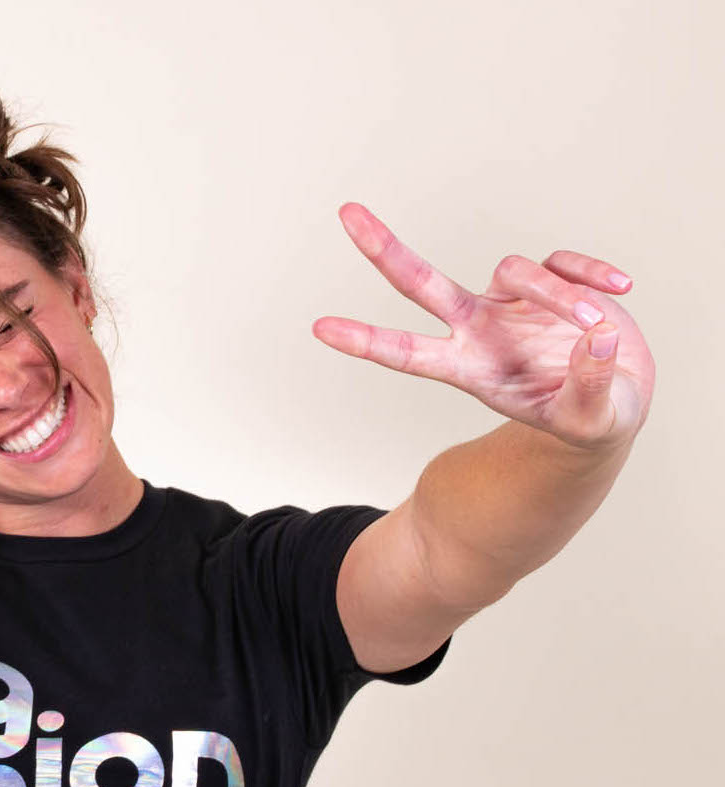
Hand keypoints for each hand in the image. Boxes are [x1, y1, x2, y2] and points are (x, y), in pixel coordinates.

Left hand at [311, 202, 654, 453]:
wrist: (616, 401)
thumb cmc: (590, 421)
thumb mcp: (591, 421)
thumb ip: (588, 388)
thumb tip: (595, 335)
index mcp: (472, 370)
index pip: (407, 354)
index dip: (365, 341)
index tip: (320, 329)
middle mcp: (480, 330)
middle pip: (421, 283)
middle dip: (384, 249)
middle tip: (345, 212)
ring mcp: (512, 302)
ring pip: (519, 270)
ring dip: (562, 296)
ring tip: (598, 328)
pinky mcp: (551, 281)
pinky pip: (566, 263)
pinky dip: (594, 276)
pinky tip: (619, 292)